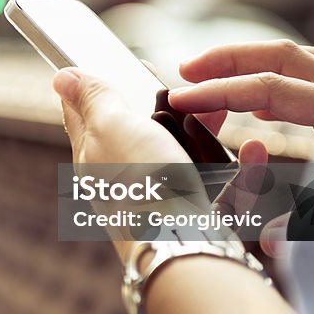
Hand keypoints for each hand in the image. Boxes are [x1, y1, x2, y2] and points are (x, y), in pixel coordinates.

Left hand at [53, 68, 271, 260]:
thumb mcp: (112, 126)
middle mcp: (121, 178)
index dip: (107, 82)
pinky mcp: (192, 217)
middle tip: (192, 92)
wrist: (182, 248)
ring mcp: (158, 198)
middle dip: (171, 108)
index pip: (87, 110)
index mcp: (92, 152)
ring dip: (208, 132)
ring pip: (186, 157)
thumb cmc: (141, 184)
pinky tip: (252, 152)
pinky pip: (222, 188)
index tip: (135, 65)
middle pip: (143, 131)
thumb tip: (61, 76)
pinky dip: (241, 169)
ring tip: (224, 112)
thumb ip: (93, 99)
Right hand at [168, 40, 313, 255]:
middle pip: (282, 55)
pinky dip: (275, 84)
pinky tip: (255, 112)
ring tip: (208, 80)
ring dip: (249, 65)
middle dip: (228, 59)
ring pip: (296, 60)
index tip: (180, 101)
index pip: (272, 89)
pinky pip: (311, 80)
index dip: (221, 93)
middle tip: (183, 72)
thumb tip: (269, 241)